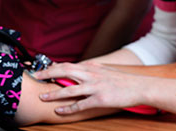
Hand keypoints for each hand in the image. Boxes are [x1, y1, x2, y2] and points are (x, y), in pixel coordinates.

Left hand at [34, 62, 148, 114]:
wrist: (139, 87)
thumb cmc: (121, 80)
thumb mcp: (103, 71)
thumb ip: (89, 71)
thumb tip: (76, 72)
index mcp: (91, 67)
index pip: (67, 65)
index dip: (52, 67)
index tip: (41, 70)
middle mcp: (91, 74)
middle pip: (64, 71)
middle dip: (48, 74)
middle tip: (36, 77)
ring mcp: (95, 87)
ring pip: (69, 89)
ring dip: (54, 93)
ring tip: (43, 97)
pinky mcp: (100, 99)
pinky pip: (80, 104)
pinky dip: (68, 108)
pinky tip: (60, 111)